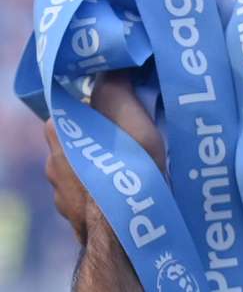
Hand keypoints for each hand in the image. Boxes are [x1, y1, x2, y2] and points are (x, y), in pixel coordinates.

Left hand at [44, 70, 165, 241]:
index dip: (99, 105)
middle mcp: (52, 162)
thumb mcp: (129, 114)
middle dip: (102, 137)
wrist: (125, 231)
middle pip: (80, 138)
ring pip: (84, 170)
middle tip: (133, 138)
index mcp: (59, 132)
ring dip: (105, 167)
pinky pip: (90, 197)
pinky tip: (128, 193)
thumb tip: (113, 66)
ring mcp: (61, 194)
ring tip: (136, 169)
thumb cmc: (128, 166)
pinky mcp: (73, 219)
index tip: (123, 109)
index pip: (75, 108)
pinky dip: (105, 192)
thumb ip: (116, 87)